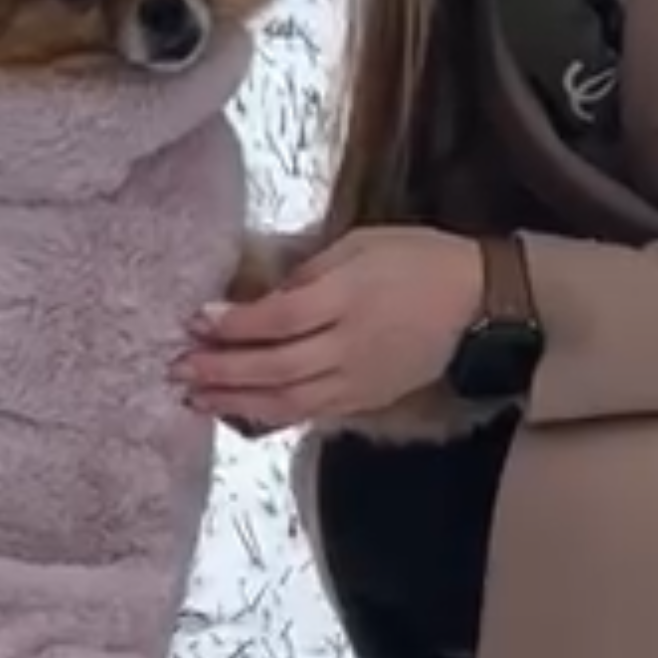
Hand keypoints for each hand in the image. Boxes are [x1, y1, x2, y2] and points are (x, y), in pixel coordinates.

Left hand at [170, 227, 485, 432]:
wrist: (480, 304)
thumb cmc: (419, 260)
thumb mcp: (362, 244)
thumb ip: (310, 272)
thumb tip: (262, 300)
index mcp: (348, 297)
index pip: (278, 319)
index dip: (233, 325)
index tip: (195, 320)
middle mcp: (349, 346)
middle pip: (275, 367)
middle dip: (220, 371)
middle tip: (176, 369)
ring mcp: (358, 379)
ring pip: (288, 400)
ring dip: (235, 401)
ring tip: (193, 398)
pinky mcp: (365, 400)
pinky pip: (310, 413)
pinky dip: (269, 414)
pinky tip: (240, 408)